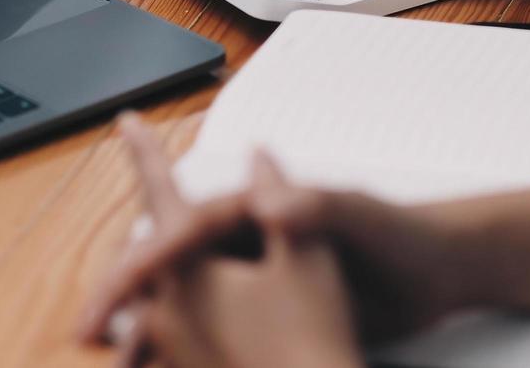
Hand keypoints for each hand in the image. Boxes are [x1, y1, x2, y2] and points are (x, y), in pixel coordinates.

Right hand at [82, 116, 461, 352]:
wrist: (440, 273)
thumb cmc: (402, 236)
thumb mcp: (358, 216)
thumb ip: (313, 202)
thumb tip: (264, 181)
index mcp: (253, 210)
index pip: (181, 229)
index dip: (142, 260)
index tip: (113, 293)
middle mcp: (245, 240)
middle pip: (166, 268)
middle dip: (124, 298)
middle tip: (89, 331)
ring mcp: (256, 278)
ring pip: (182, 308)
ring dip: (148, 336)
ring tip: (121, 364)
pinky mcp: (274, 315)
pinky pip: (214, 340)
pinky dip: (184, 358)